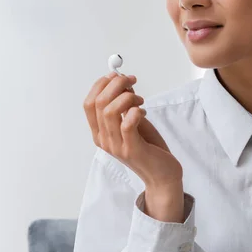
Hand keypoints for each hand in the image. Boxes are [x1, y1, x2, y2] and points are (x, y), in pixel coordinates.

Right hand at [83, 72, 184, 221]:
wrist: (162, 175)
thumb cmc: (149, 148)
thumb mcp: (133, 122)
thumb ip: (125, 105)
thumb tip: (123, 81)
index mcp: (99, 133)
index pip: (88, 104)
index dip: (100, 85)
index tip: (116, 75)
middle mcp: (103, 140)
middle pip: (99, 103)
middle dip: (116, 85)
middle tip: (132, 81)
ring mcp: (116, 146)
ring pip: (110, 111)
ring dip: (127, 97)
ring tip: (140, 100)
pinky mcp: (131, 150)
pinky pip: (127, 123)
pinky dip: (135, 111)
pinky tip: (143, 112)